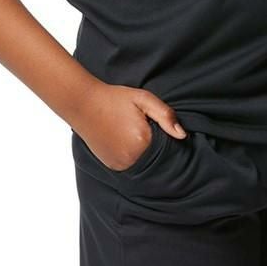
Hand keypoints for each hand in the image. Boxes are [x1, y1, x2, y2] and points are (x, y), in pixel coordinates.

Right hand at [71, 81, 187, 170]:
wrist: (83, 103)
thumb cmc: (115, 98)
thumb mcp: (143, 99)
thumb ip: (165, 116)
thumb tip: (183, 135)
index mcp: (143, 141)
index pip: (168, 147)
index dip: (166, 136)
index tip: (157, 126)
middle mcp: (132, 158)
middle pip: (156, 157)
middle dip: (156, 146)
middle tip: (141, 127)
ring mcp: (121, 165)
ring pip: (145, 164)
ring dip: (145, 153)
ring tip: (133, 133)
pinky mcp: (113, 167)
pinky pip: (131, 165)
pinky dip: (133, 157)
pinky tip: (125, 141)